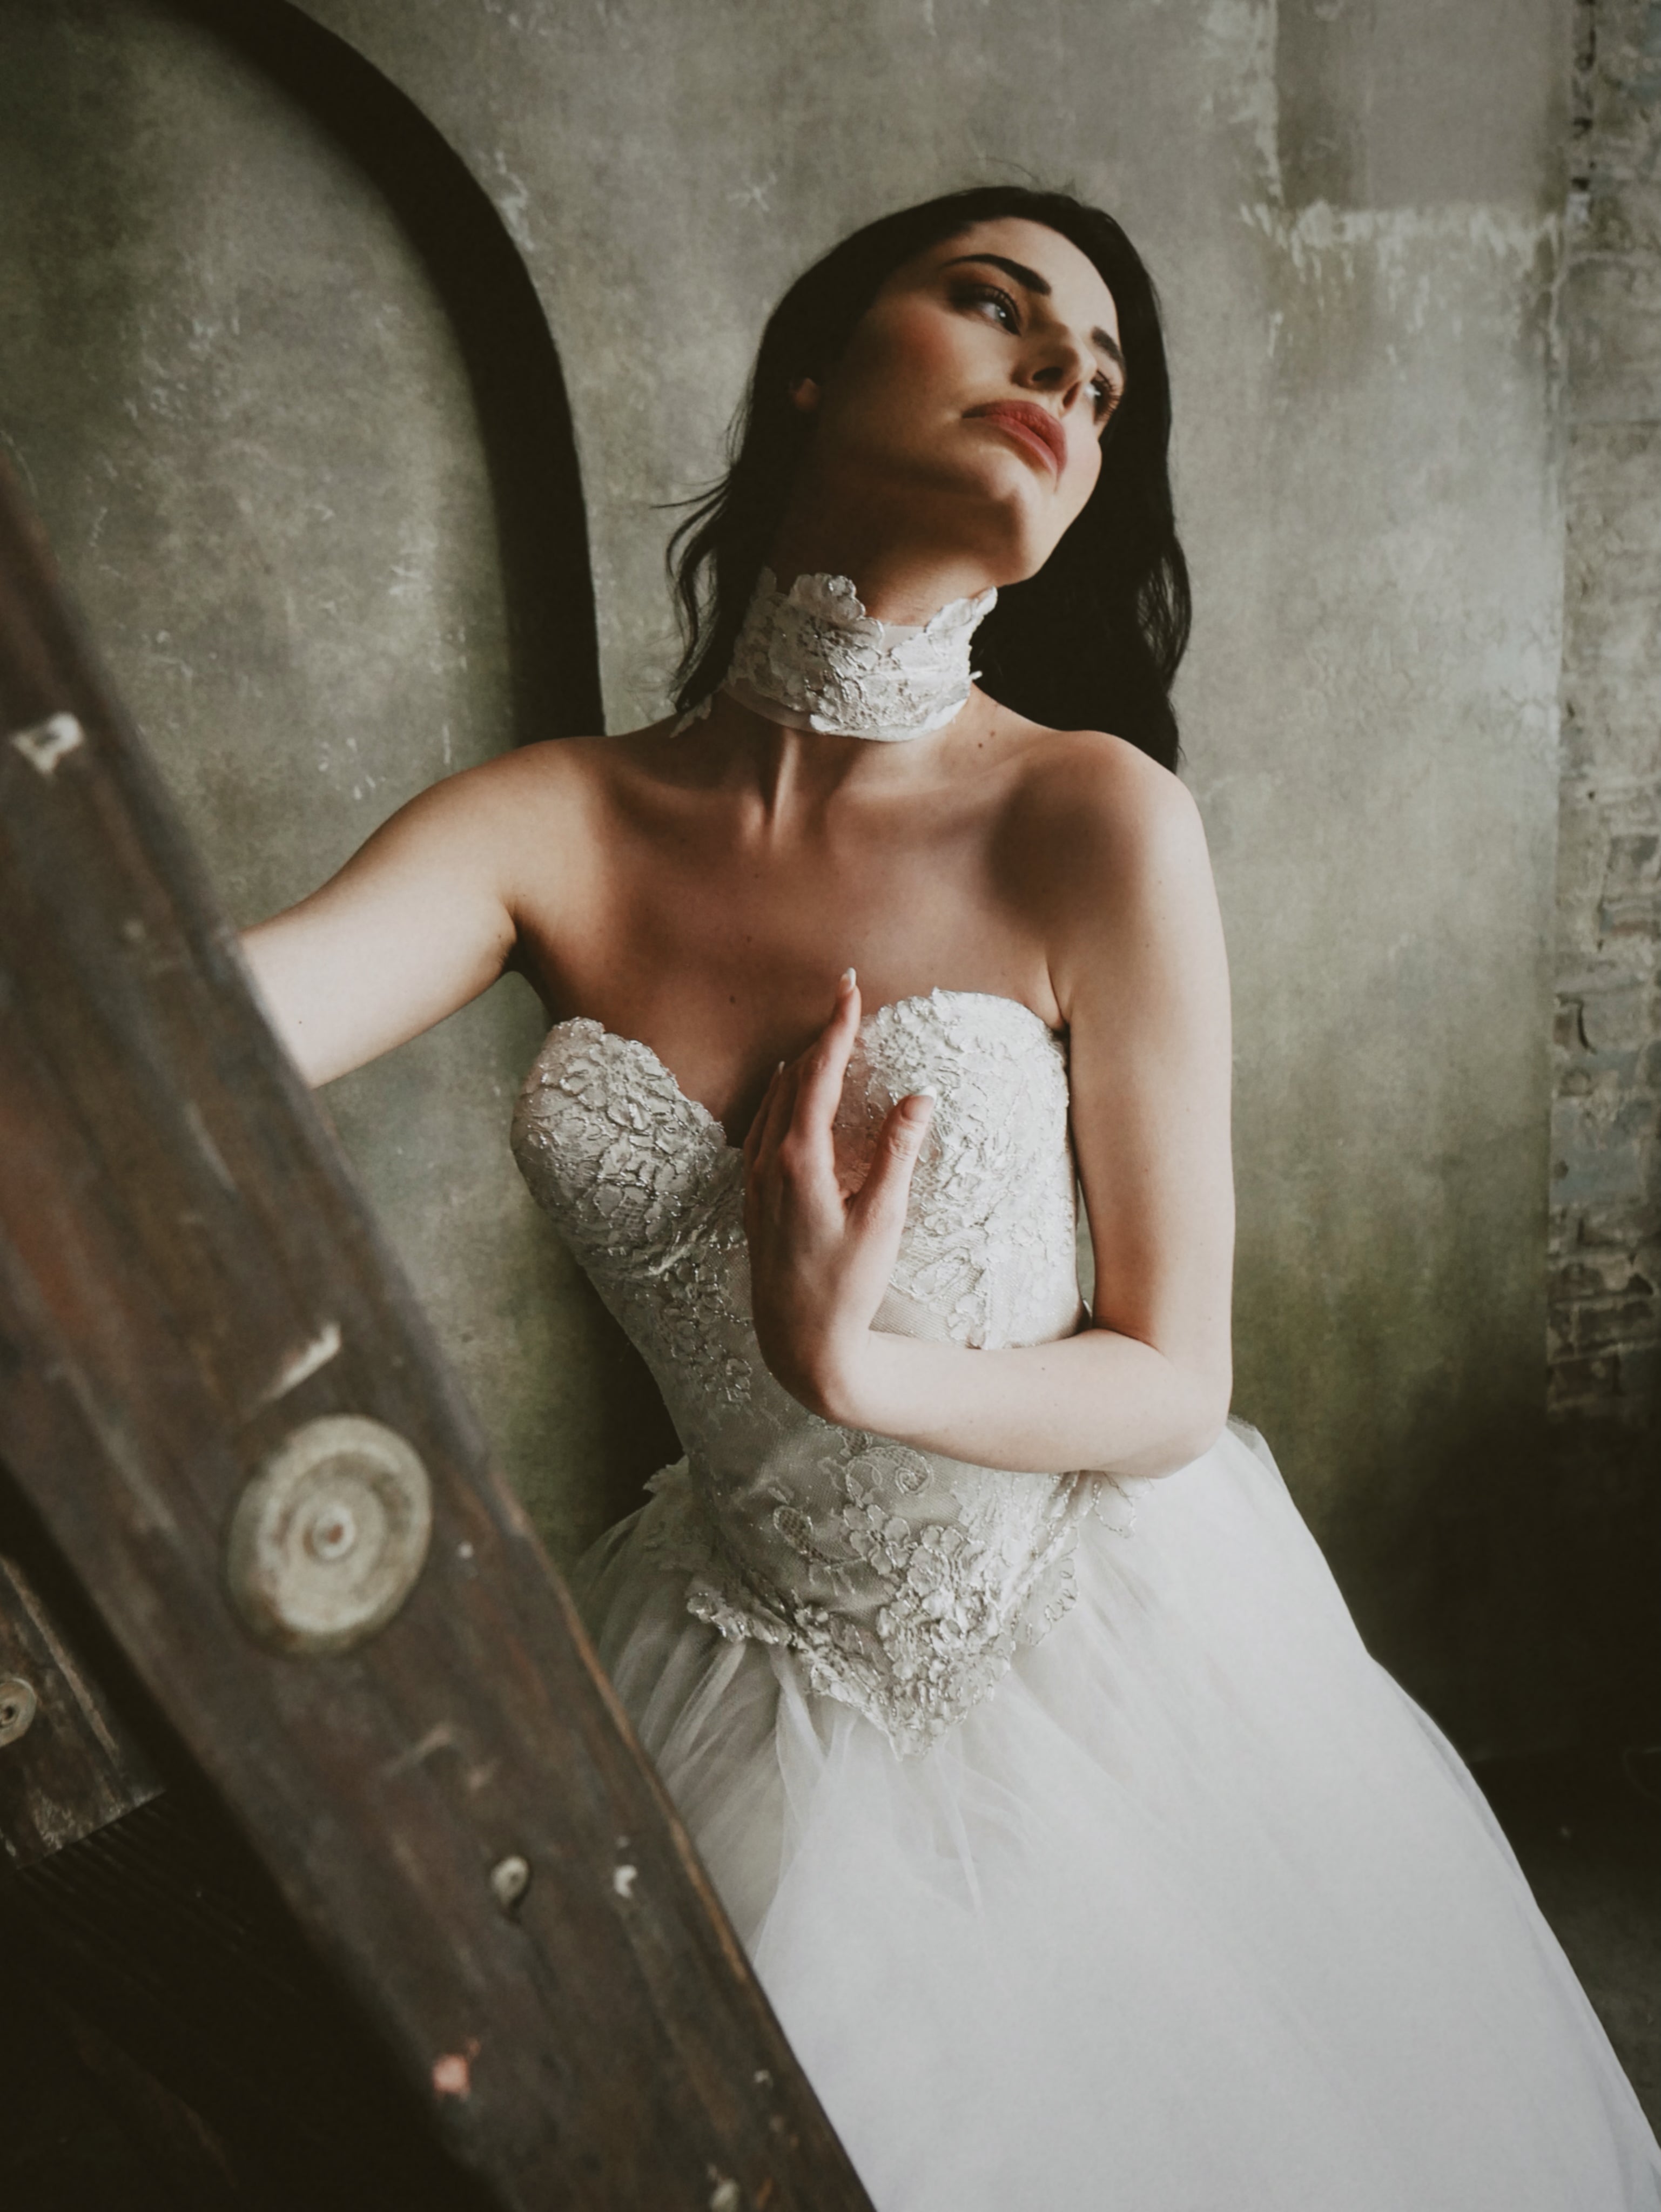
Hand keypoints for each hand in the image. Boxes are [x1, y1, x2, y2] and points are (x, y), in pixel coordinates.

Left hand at [741, 969, 934, 1425]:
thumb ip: (897, 1154)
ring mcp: (756, 1181)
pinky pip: (763, 1128)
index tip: (850, 988)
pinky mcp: (755, 1199)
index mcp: (799, 1160)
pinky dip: (781, 1099)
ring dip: (800, 1065)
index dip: (837, 1027)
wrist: (798, 1342)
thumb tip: (918, 1097)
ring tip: (823, 1037)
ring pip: (773, 1102)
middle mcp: (769, 1162)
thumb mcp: (883, 1221)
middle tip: (844, 998)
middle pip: (793, 1079)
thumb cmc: (845, 1287)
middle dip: (820, 1035)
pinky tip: (790, 1098)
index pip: (818, 1074)